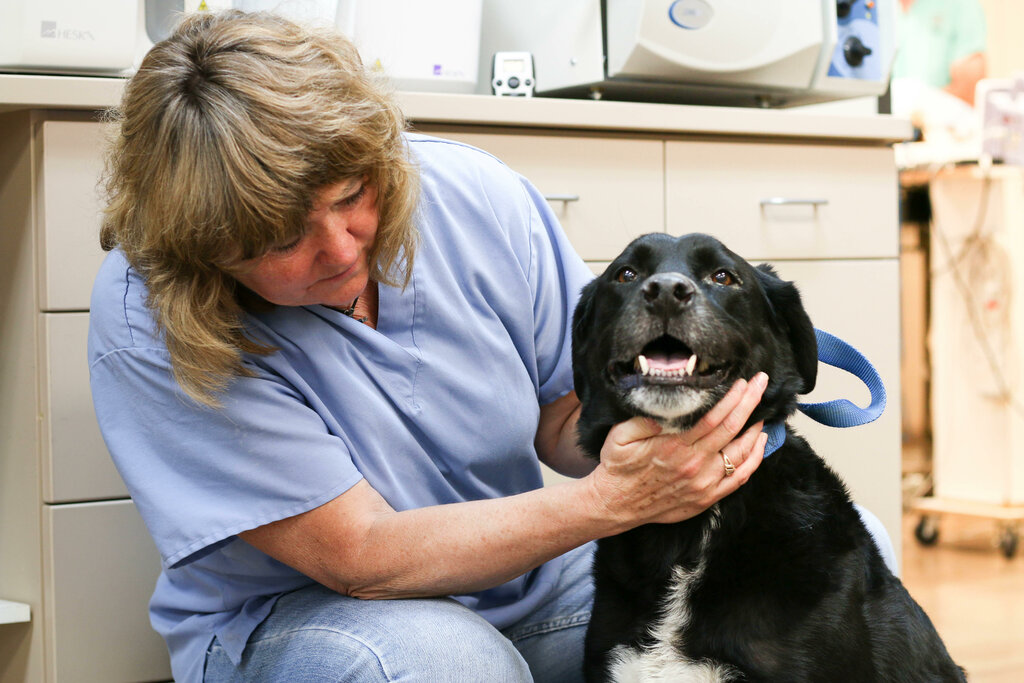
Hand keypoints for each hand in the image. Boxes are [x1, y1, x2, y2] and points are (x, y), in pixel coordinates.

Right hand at [586, 372, 768, 530]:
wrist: (616, 505)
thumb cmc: (618, 467)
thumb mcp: (621, 436)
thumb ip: (644, 419)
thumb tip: (669, 403)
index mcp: (674, 446)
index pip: (713, 417)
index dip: (732, 398)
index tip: (743, 381)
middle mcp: (694, 464)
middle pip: (731, 428)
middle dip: (750, 402)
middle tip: (761, 383)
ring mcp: (704, 483)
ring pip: (741, 453)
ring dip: (756, 429)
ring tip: (762, 409)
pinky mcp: (707, 498)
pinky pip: (740, 478)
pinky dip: (754, 459)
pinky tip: (759, 443)